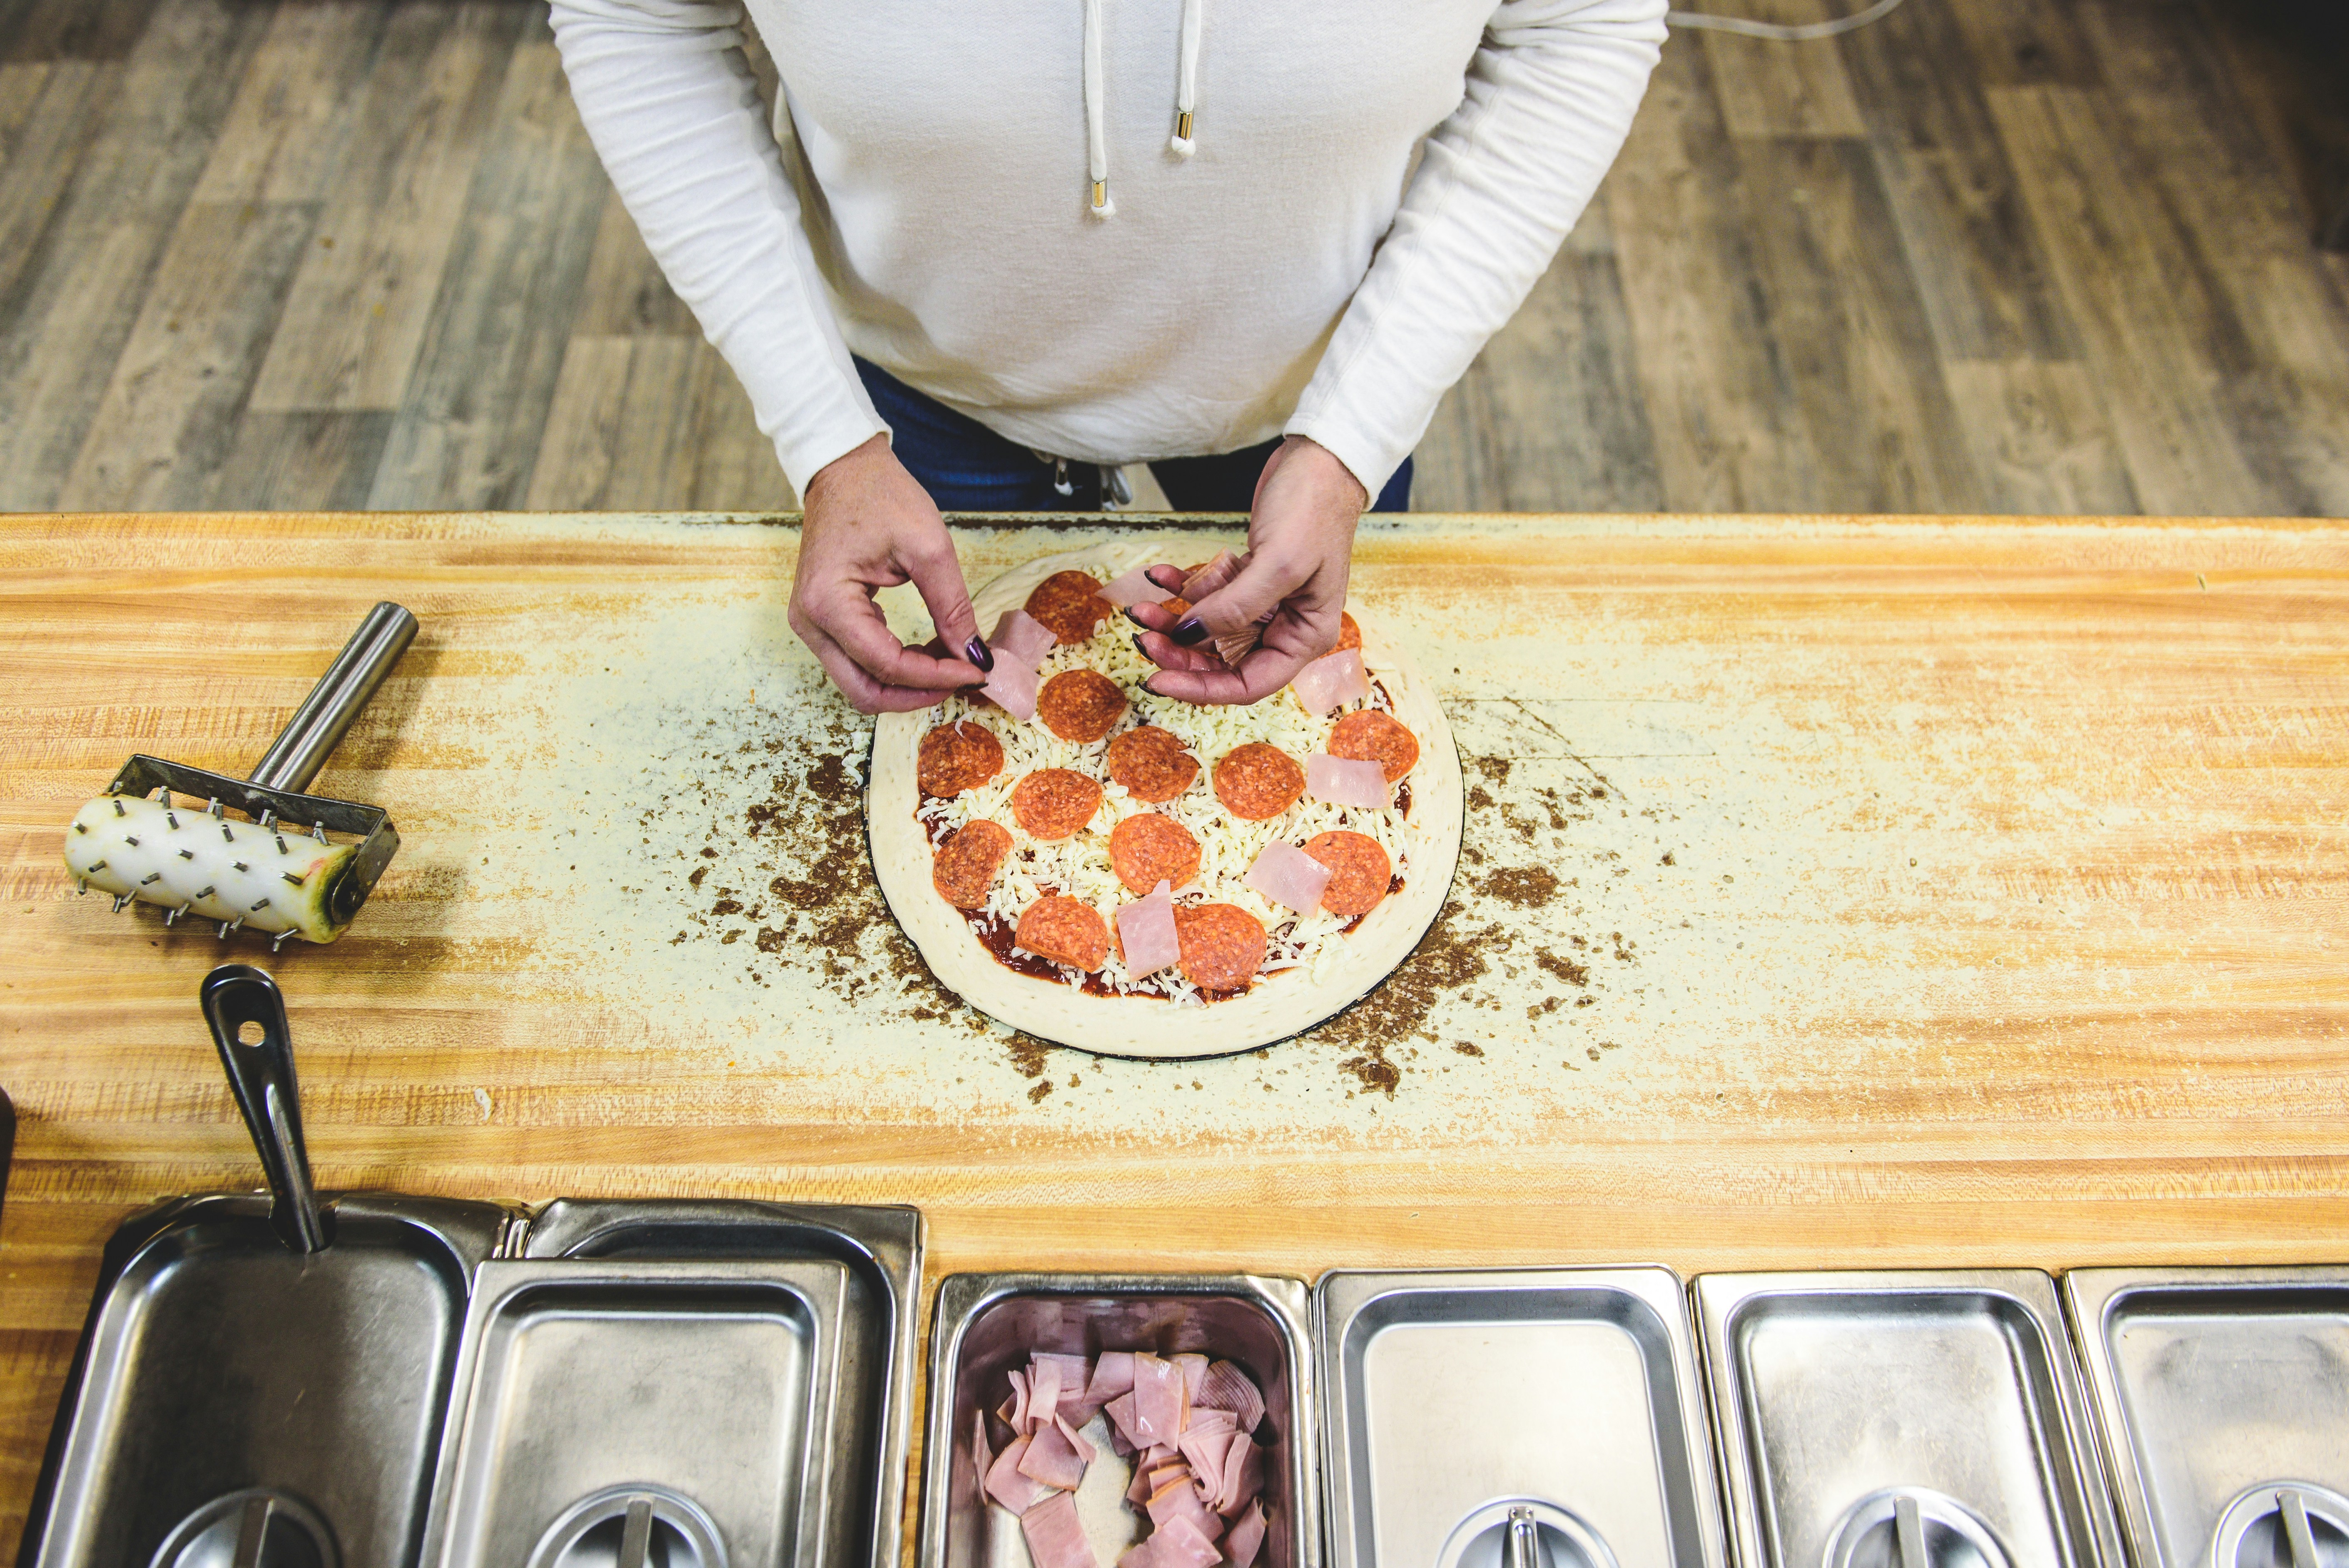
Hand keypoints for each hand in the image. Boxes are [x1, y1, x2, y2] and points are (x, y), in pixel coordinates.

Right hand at [789, 435, 989, 712]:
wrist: (844, 469)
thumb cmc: (880, 495)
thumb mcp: (929, 547)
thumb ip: (953, 607)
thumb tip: (976, 657)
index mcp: (828, 603)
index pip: (887, 665)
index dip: (937, 677)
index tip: (977, 670)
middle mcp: (810, 622)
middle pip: (866, 691)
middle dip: (919, 693)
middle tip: (964, 675)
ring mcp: (812, 624)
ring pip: (861, 683)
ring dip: (908, 683)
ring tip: (949, 660)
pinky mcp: (822, 621)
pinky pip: (858, 662)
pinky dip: (895, 667)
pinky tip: (928, 648)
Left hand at [1131, 436, 1366, 703]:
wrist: (1321, 458)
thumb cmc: (1315, 508)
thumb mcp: (1278, 564)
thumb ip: (1235, 607)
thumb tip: (1190, 635)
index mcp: (1305, 636)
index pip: (1249, 683)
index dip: (1201, 688)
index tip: (1157, 679)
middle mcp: (1286, 626)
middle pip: (1223, 660)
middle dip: (1180, 653)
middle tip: (1143, 637)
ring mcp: (1267, 602)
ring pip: (1210, 629)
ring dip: (1172, 620)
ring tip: (1140, 607)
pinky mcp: (1250, 578)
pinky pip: (1209, 594)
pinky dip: (1183, 587)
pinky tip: (1159, 577)